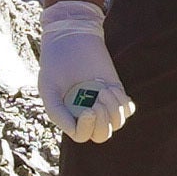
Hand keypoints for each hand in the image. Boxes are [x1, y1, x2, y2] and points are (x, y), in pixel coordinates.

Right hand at [36, 0, 132, 143]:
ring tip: (104, 90)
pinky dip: (123, 103)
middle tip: (97, 103)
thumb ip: (56, 112)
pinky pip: (128, 109)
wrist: (70, 39)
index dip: (87, 129)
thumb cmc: (55, 64)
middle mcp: (87, 113)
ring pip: (117, 123)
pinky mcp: (115, 91)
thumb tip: (75, 132)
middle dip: (103, 123)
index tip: (88, 110)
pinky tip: (111, 87)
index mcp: (69, 116)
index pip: (82, 136)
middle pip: (102, 135)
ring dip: (114, 109)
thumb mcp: (48, 88)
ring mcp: (103, 103)